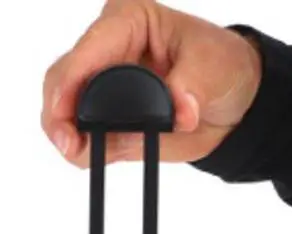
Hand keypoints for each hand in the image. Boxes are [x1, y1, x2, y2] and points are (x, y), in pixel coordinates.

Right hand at [42, 0, 261, 166]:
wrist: (232, 101)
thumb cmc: (221, 68)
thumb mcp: (212, 69)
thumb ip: (189, 90)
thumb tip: (180, 114)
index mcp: (129, 19)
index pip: (88, 49)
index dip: (71, 82)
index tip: (67, 116)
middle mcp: (106, 47)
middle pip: (63, 79)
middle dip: (59, 114)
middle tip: (70, 146)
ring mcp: (101, 82)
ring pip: (62, 108)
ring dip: (66, 134)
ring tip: (80, 155)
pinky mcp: (104, 114)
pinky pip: (80, 133)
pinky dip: (81, 149)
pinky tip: (88, 157)